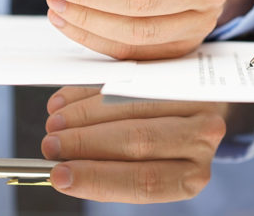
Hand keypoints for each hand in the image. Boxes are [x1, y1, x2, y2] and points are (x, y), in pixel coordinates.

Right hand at [41, 87, 226, 202]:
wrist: (202, 106)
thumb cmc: (166, 144)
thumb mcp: (147, 166)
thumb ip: (112, 168)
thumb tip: (61, 170)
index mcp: (189, 176)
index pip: (145, 182)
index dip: (98, 178)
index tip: (60, 175)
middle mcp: (201, 140)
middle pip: (138, 141)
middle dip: (84, 143)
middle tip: (50, 144)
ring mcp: (196, 100)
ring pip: (132, 105)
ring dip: (84, 114)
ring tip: (55, 121)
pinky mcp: (183, 71)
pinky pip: (133, 76)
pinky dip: (93, 87)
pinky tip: (67, 99)